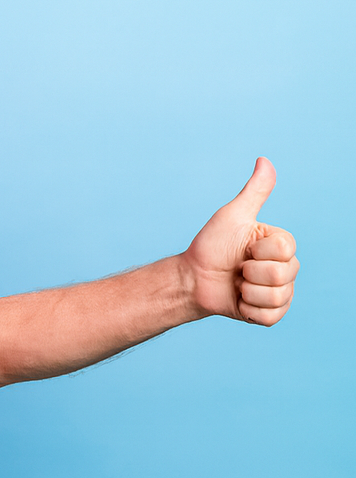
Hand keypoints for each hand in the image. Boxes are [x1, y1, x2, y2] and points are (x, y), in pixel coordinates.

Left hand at [183, 158, 298, 324]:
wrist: (192, 278)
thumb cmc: (211, 245)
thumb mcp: (232, 216)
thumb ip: (254, 192)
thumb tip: (264, 161)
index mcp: (281, 245)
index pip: (285, 250)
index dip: (257, 250)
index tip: (244, 248)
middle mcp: (285, 269)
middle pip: (284, 274)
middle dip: (250, 272)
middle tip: (237, 268)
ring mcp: (279, 293)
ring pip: (277, 297)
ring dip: (247, 291)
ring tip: (236, 284)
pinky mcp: (269, 315)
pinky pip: (270, 317)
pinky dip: (248, 310)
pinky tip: (238, 300)